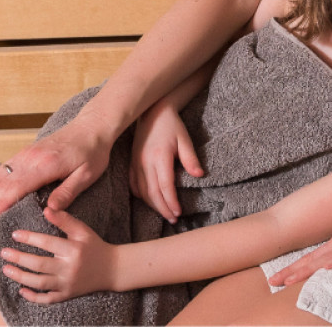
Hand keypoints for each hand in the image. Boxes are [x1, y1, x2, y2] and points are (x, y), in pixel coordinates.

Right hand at [0, 118, 115, 230]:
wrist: (92, 126)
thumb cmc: (92, 152)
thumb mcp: (87, 175)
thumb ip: (67, 192)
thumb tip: (49, 211)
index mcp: (45, 165)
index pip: (15, 189)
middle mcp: (31, 158)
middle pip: (1, 184)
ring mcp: (26, 153)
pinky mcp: (26, 152)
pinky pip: (4, 168)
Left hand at [1, 209, 118, 302]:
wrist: (112, 269)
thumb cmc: (94, 246)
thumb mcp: (82, 230)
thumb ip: (64, 220)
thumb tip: (46, 209)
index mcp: (73, 249)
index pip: (47, 243)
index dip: (29, 238)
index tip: (14, 234)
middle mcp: (69, 268)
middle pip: (39, 264)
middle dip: (19, 259)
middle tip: (4, 253)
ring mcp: (67, 284)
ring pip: (39, 283)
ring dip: (20, 277)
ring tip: (6, 269)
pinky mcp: (67, 295)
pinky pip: (47, 299)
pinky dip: (33, 297)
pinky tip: (21, 290)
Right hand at [129, 100, 203, 222]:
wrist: (153, 111)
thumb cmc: (171, 125)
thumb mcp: (185, 139)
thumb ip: (190, 158)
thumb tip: (199, 175)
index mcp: (160, 157)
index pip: (165, 186)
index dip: (171, 202)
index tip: (178, 213)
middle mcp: (145, 162)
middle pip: (152, 193)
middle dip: (163, 209)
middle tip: (173, 219)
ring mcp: (136, 163)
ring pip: (142, 191)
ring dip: (153, 205)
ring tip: (164, 213)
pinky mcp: (132, 162)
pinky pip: (134, 184)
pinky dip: (141, 195)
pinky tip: (148, 200)